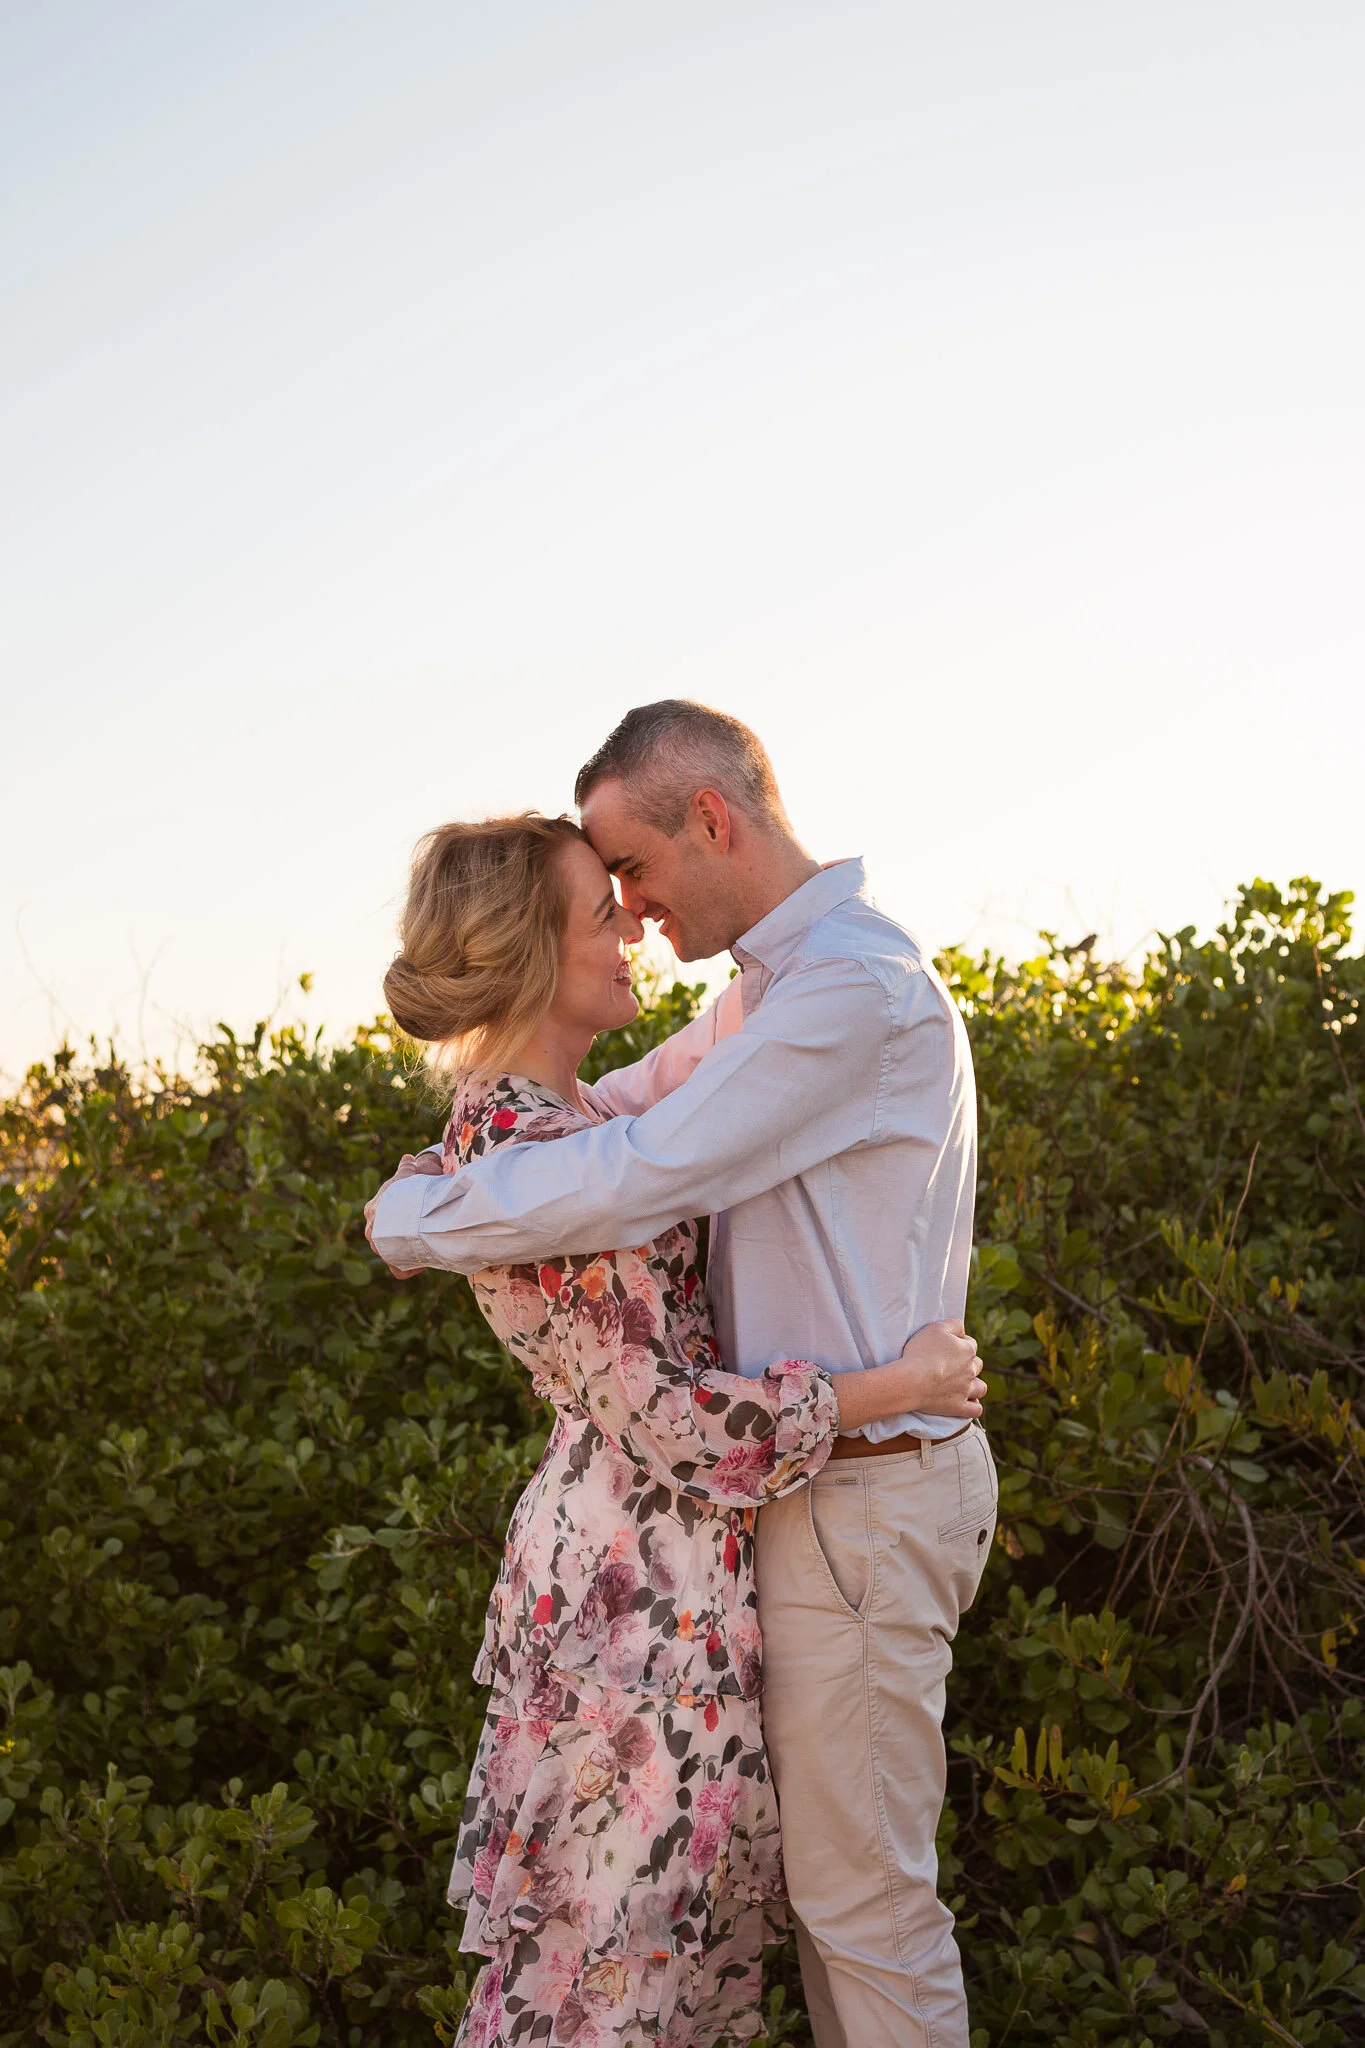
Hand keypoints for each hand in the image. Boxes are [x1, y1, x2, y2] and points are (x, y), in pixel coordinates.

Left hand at [364, 1151, 442, 1279]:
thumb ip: (406, 1169)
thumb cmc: (409, 1192)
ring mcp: (381, 1249)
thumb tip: (407, 1159)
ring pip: (392, 1251)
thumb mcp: (407, 1176)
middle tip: (419, 1229)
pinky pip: (401, 1269)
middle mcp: (373, 1231)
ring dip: (406, 1250)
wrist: (409, 1215)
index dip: (397, 1211)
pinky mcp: (394, 1263)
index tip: (413, 1211)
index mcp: (373, 1210)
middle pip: (385, 1234)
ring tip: (424, 1245)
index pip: (381, 1212)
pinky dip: (411, 1267)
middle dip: (400, 1233)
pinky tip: (423, 1262)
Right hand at [898, 1318, 986, 1419]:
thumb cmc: (921, 1352)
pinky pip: (975, 1410)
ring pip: (981, 1388)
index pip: (970, 1343)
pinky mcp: (958, 1407)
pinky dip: (973, 1407)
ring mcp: (966, 1390)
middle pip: (977, 1365)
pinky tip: (967, 1403)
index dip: (960, 1343)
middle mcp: (971, 1370)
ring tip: (963, 1385)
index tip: (947, 1347)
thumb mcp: (936, 1327)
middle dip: (968, 1364)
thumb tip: (962, 1329)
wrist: (912, 1380)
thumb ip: (953, 1324)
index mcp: (967, 1350)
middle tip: (952, 1366)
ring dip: (975, 1386)